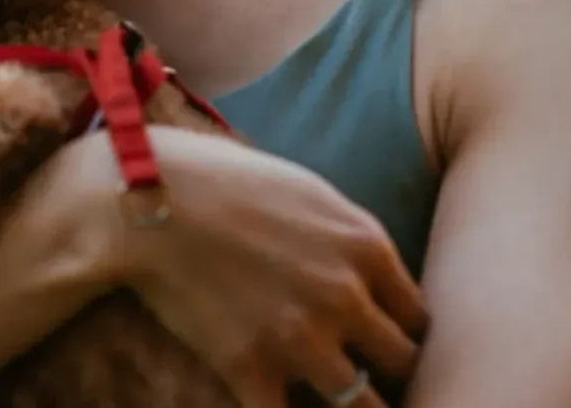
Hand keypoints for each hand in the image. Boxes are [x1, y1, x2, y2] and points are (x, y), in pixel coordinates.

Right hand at [105, 127, 427, 406]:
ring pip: (362, 405)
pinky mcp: (252, 369)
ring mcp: (301, 338)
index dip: (405, 335)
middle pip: (403, 363)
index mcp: (367, 247)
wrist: (151, 200)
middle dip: (389, 373)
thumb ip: (353, 241)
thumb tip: (376, 278)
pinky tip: (280, 402)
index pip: (420, 317)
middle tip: (368, 375)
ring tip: (334, 398)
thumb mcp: (312, 193)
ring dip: (353, 405)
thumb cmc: (228, 184)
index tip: (386, 342)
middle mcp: (346, 297)